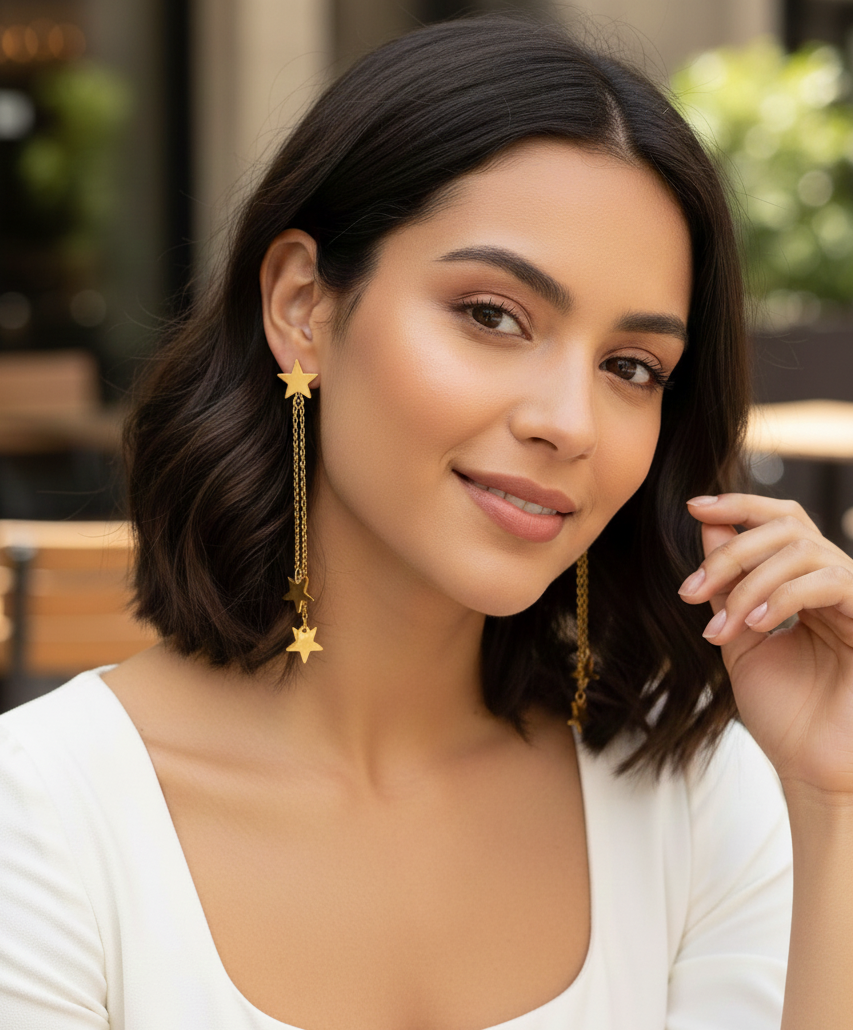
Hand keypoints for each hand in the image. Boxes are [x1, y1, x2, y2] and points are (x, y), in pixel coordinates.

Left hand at [678, 494, 852, 798]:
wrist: (813, 768)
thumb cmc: (784, 713)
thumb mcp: (740, 639)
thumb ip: (726, 587)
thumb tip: (708, 528)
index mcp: (804, 584)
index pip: (779, 522)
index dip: (739, 506)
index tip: (693, 506)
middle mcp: (834, 582)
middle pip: (785, 526)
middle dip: (730, 552)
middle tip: (689, 591)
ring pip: (801, 550)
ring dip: (748, 582)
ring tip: (722, 628)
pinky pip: (827, 581)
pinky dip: (783, 596)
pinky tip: (755, 624)